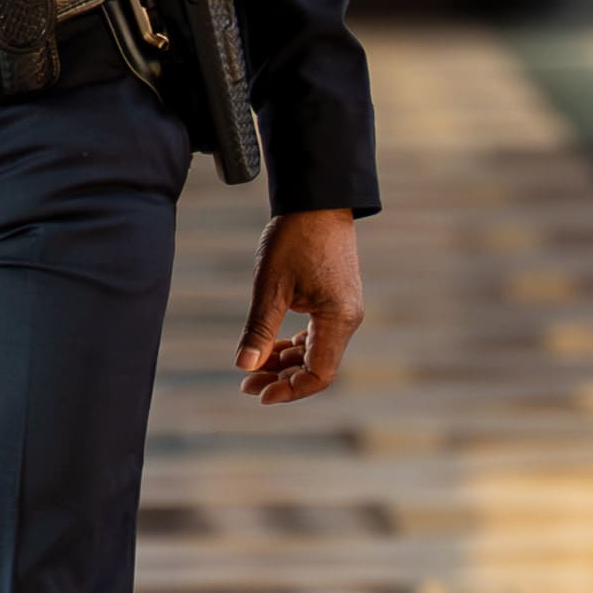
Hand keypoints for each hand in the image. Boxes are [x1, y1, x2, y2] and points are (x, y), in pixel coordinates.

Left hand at [234, 209, 362, 402]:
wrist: (317, 199)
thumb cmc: (295, 238)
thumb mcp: (270, 286)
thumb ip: (260, 330)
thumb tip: (244, 367)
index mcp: (338, 319)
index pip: (319, 375)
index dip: (290, 391)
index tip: (259, 393)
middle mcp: (347, 319)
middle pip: (317, 367)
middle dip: (282, 379)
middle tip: (247, 383)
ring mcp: (344, 310)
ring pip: (315, 352)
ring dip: (285, 362)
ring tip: (252, 366)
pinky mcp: (336, 300)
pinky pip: (317, 334)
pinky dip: (293, 345)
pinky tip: (269, 347)